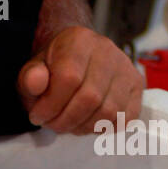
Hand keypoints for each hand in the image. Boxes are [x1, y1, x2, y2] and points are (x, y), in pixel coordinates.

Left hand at [17, 25, 142, 134]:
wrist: (76, 57)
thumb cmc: (54, 67)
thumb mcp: (33, 70)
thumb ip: (30, 78)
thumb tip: (35, 83)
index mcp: (79, 40)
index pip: (68, 78)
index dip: (51, 105)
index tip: (38, 116)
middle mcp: (107, 50)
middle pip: (90, 97)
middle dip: (67, 120)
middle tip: (53, 124)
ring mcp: (126, 68)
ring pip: (109, 111)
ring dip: (84, 126)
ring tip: (69, 124)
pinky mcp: (137, 85)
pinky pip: (125, 118)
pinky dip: (104, 128)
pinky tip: (88, 122)